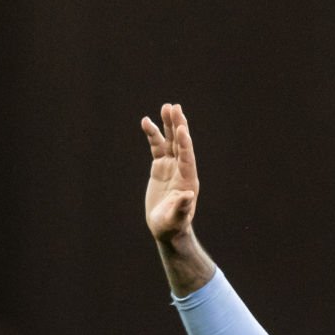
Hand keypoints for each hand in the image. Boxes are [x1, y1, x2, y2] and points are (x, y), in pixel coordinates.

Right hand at [141, 103, 198, 245]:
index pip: (187, 157)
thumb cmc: (172, 226)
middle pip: (181, 144)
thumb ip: (182, 208)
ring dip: (168, 125)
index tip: (182, 127)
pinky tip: (146, 121)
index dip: (185, 143)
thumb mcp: (176, 219)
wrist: (166, 227)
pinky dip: (153, 135)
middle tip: (175, 107)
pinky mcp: (160, 167)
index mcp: (188, 180)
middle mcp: (182, 170)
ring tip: (166, 107)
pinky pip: (157, 147)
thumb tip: (188, 196)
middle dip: (178, 126)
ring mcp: (171, 167)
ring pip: (170, 141)